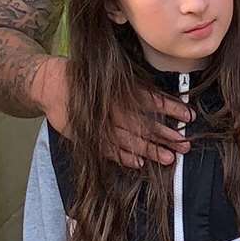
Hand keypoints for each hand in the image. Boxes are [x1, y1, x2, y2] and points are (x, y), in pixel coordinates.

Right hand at [37, 56, 191, 167]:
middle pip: (144, 124)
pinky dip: (123, 157)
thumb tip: (162, 100)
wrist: (50, 84)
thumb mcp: (111, 76)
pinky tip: (139, 164)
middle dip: (166, 135)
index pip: (151, 100)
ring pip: (129, 140)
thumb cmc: (86, 77)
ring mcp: (99, 124)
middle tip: (185, 145)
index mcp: (120, 91)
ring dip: (150, 150)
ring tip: (169, 158)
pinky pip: (108, 150)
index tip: (189, 116)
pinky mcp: (87, 136)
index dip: (171, 108)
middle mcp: (112, 108)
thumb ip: (133, 88)